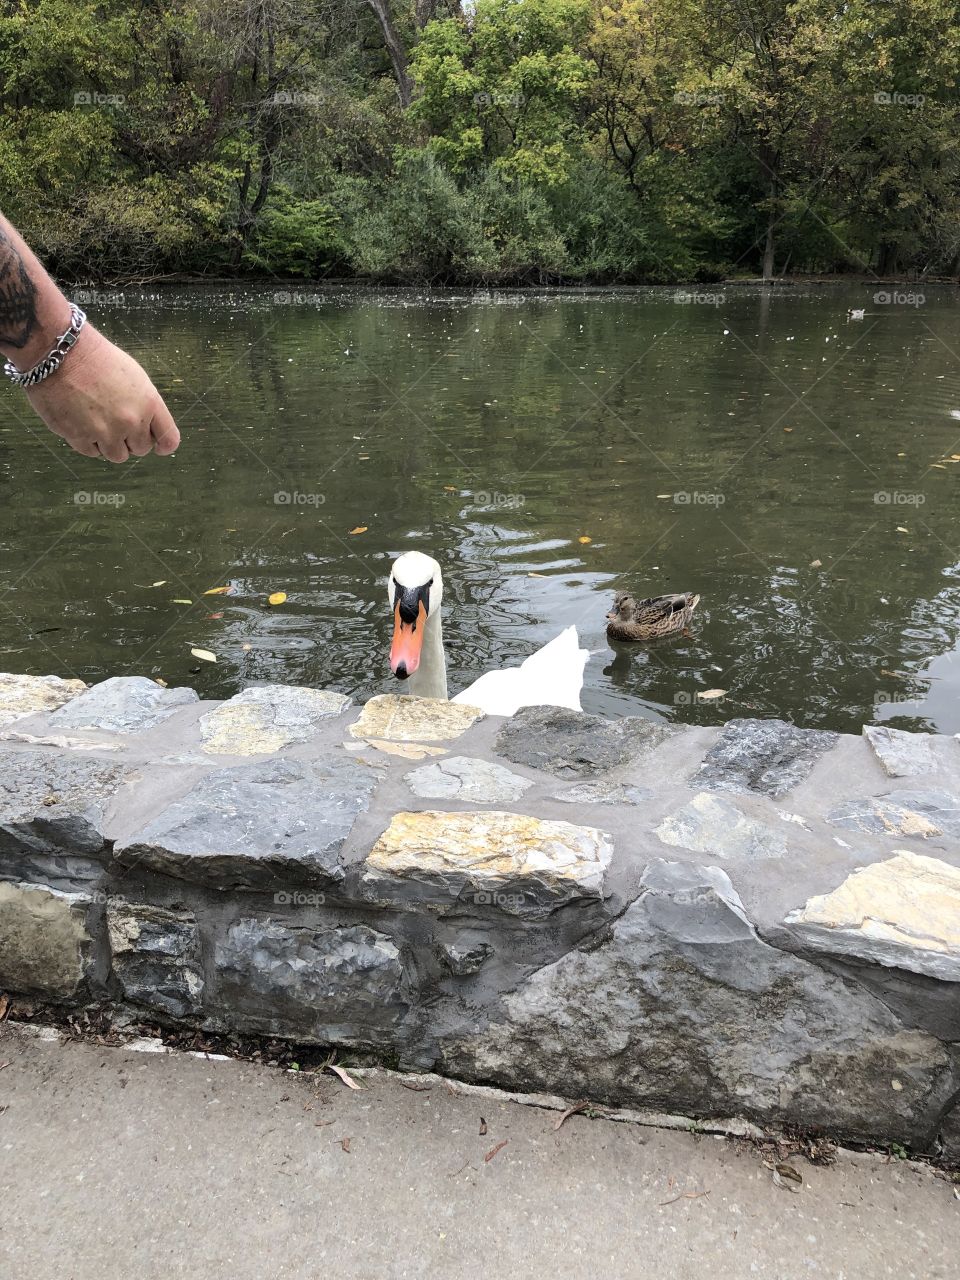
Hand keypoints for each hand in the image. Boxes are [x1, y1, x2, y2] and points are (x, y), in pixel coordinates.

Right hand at [25, 325, 180, 462]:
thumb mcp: (135, 378)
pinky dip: (88, 441)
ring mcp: (105, 432)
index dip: (163, 445)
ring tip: (98, 421)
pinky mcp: (80, 437)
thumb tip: (148, 429)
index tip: (158, 446)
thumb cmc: (97, 360)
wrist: (60, 352)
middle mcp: (130, 421)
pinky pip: (92, 452)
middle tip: (117, 422)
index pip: (169, 439)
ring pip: (117, 455)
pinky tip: (81, 421)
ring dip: (110, 444)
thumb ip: (145, 406)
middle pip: (140, 449)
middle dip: (131, 439)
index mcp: (149, 404)